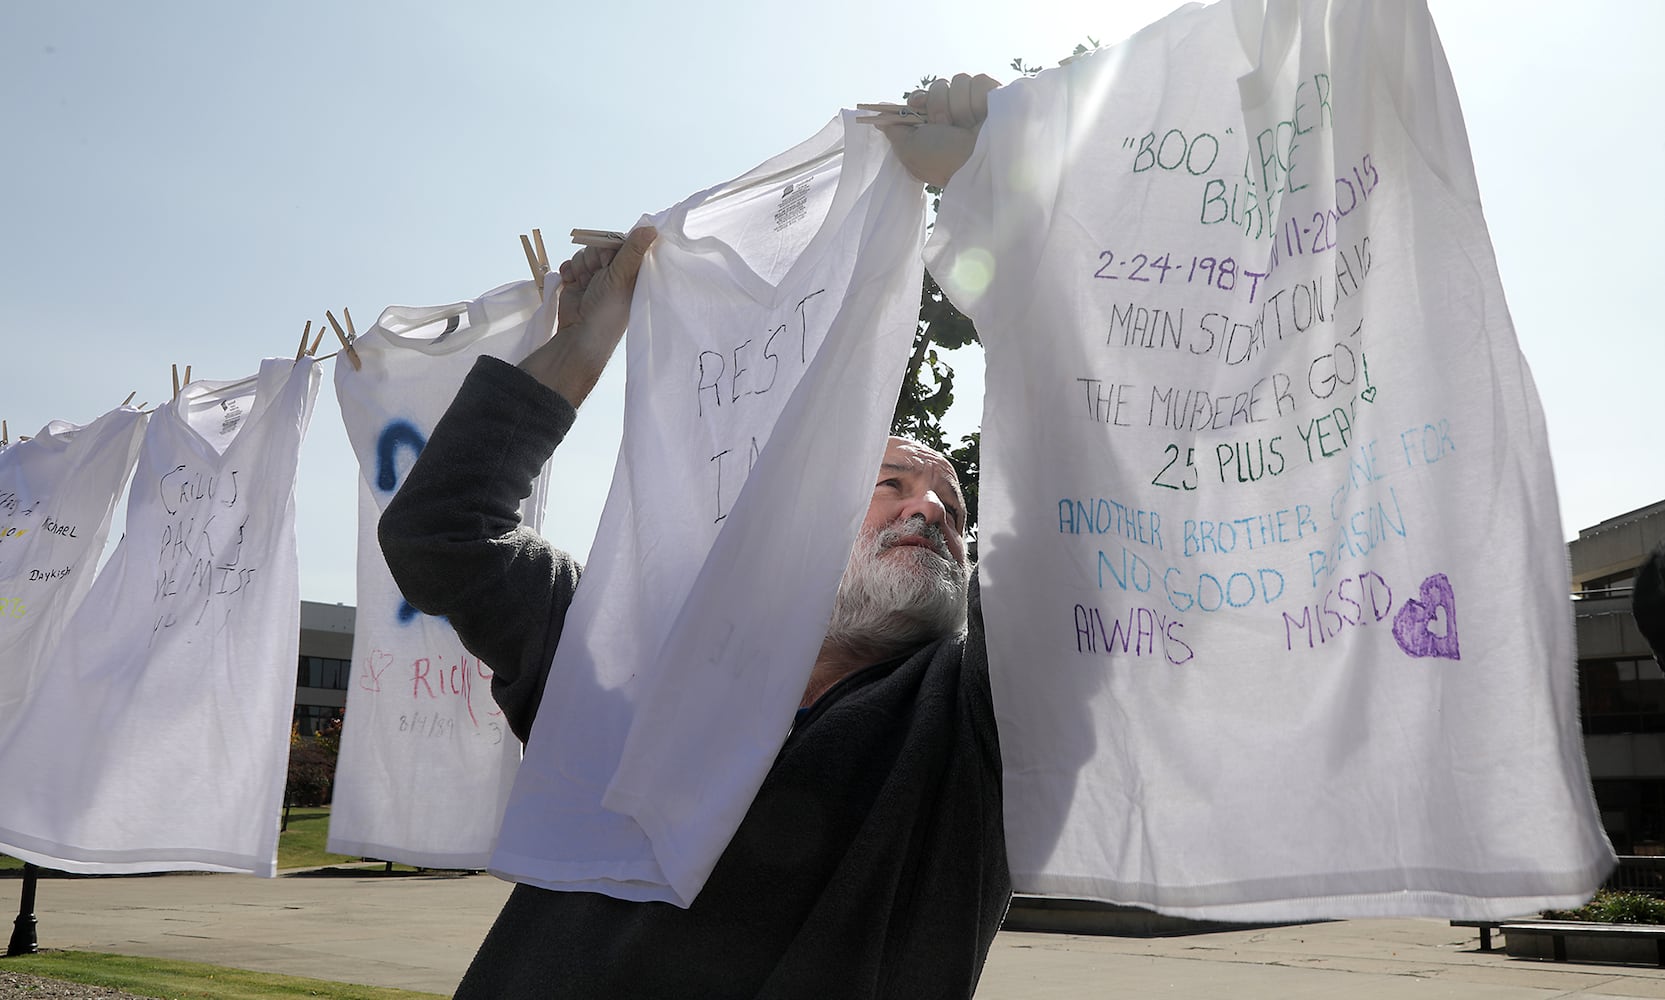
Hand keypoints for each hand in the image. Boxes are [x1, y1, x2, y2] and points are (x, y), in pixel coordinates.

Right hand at [519, 225, 656, 406]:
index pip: (624, 243)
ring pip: (584, 253)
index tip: (609, 259)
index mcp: (633, 272)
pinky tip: (571, 282)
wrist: (580, 335)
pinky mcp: (578, 281)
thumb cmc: (608, 310)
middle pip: (601, 246)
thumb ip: (632, 251)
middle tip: (597, 273)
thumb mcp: (622, 277)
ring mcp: (595, 277)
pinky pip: (571, 263)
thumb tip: (651, 228)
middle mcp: (615, 273)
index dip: (612, 246)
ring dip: (580, 265)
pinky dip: (569, 271)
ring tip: (584, 282)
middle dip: (594, 257)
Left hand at [877, 73, 999, 187]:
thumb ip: (894, 131)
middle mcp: (955, 114)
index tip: (917, 105)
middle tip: (944, 124)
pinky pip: (979, 81)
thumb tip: (878, 115)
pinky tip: (981, 117)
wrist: (979, 165)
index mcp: (935, 126)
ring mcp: (975, 105)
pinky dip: (977, 98)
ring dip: (958, 104)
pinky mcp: (994, 98)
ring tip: (965, 126)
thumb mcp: (909, 149)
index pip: (923, 97)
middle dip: (938, 103)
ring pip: (959, 81)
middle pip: (939, 85)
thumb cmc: (942, 160)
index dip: (918, 98)